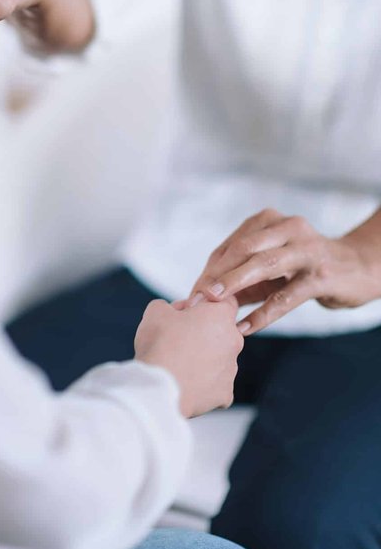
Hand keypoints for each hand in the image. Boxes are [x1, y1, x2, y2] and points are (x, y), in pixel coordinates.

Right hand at [134, 298, 243, 417]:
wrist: (158, 387)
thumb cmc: (160, 345)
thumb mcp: (157, 311)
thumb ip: (172, 305)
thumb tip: (177, 312)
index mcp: (221, 317)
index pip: (227, 302)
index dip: (207, 305)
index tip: (191, 312)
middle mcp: (233, 342)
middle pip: (224, 332)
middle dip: (206, 333)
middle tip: (180, 338)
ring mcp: (231, 370)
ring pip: (220, 360)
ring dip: (205, 359)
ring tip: (179, 363)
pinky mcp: (225, 394)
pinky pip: (215, 384)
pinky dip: (203, 383)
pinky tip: (185, 382)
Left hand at [189, 208, 380, 334]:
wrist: (357, 269)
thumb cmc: (303, 266)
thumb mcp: (273, 264)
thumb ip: (243, 276)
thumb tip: (205, 297)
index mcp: (270, 220)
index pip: (233, 244)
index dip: (211, 269)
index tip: (192, 294)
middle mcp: (288, 228)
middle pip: (244, 248)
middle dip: (217, 274)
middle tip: (196, 299)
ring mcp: (306, 250)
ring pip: (264, 264)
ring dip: (235, 284)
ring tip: (214, 303)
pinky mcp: (321, 275)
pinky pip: (287, 296)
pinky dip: (264, 313)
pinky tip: (246, 328)